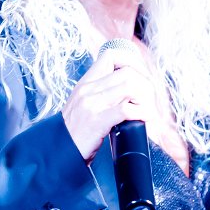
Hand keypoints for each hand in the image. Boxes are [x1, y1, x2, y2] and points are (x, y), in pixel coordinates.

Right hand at [61, 42, 159, 160]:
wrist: (58, 153)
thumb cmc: (75, 133)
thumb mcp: (83, 105)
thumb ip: (100, 94)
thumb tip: (129, 91)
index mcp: (85, 83)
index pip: (111, 56)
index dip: (132, 62)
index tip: (142, 78)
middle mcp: (88, 90)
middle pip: (127, 71)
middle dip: (146, 84)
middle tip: (150, 99)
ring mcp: (91, 105)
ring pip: (130, 86)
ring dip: (146, 98)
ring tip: (147, 110)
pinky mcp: (97, 122)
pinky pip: (126, 109)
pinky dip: (142, 112)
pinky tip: (145, 118)